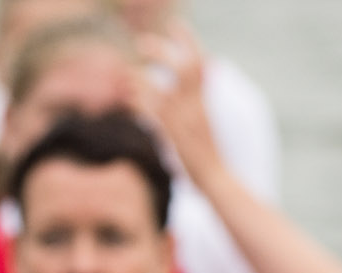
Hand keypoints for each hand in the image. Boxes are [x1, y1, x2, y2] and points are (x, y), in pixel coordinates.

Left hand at [131, 23, 221, 181]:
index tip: (176, 25)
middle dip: (160, 52)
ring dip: (140, 78)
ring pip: (160, 89)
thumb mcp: (204, 122)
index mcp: (204, 101)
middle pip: (181, 68)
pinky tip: (128, 100)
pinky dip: (138, 102)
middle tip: (141, 44)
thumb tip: (188, 91)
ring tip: (126, 74)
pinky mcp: (173, 135)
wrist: (216, 178)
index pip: (200, 63)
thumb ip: (196, 101)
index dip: (188, 41)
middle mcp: (195, 106)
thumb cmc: (209, 154)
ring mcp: (184, 120)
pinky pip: (152, 112)